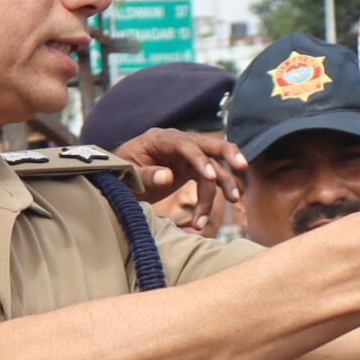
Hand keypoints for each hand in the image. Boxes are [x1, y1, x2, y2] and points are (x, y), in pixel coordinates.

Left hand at [113, 128, 244, 235]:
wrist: (117, 180)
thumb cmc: (119, 174)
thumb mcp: (126, 175)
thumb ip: (145, 175)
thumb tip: (168, 176)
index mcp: (159, 139)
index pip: (185, 144)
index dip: (198, 159)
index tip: (209, 177)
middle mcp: (177, 144)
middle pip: (208, 144)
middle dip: (228, 153)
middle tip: (242, 166)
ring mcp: (186, 156)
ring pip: (213, 166)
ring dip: (224, 184)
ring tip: (234, 200)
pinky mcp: (190, 170)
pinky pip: (208, 181)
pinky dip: (211, 198)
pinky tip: (204, 220)